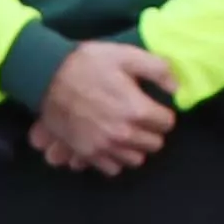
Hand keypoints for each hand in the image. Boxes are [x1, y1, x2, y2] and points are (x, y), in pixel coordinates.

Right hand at [33, 40, 179, 175]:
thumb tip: (175, 88)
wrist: (47, 75)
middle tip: (140, 117)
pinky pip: (113, 168)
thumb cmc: (88, 63)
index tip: (153, 106)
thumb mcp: (126, 54)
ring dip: (135, 146)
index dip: (162, 112)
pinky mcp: (87, 154)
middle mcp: (123, 134)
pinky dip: (115, 158)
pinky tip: (111, 142)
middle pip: (155, 144)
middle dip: (151, 130)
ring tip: (127, 131)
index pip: (167, 123)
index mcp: (136, 110)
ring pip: (136, 159)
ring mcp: (104, 147)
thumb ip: (157, 69)